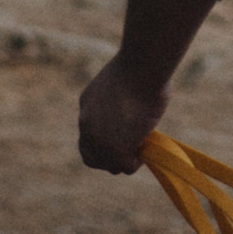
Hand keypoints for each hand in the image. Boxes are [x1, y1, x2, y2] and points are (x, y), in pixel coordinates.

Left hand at [76, 53, 171, 174]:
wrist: (142, 67)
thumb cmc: (139, 66)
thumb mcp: (119, 84)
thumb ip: (116, 103)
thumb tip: (129, 113)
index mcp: (87, 106)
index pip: (87, 137)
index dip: (102, 144)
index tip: (120, 140)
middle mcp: (87, 126)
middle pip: (92, 158)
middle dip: (110, 158)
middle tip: (130, 151)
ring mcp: (101, 141)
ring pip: (110, 165)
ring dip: (124, 161)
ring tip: (140, 150)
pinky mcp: (118, 151)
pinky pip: (127, 166)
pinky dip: (136, 163)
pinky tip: (146, 151)